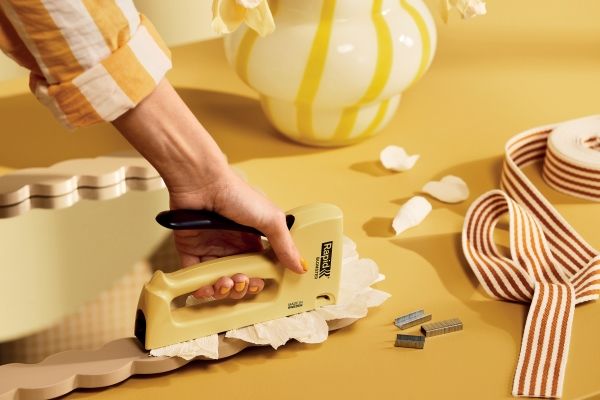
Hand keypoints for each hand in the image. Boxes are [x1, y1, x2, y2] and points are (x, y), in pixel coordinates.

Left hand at [170, 169, 306, 299]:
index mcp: (252, 240)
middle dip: (242, 288)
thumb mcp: (270, 219)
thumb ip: (285, 244)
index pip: (259, 268)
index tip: (260, 283)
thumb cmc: (236, 194)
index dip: (260, 280)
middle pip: (239, 279)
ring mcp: (211, 250)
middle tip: (242, 281)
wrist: (203, 184)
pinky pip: (195, 278)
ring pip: (218, 282)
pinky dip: (201, 288)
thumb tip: (301, 265)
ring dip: (223, 290)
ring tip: (225, 282)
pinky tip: (207, 288)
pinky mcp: (191, 252)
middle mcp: (232, 246)